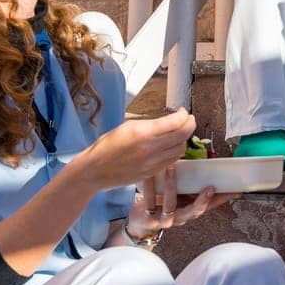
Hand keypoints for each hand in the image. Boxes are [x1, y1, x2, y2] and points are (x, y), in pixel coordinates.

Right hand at [73, 109, 195, 191]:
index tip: (183, 112)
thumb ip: (150, 124)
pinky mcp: (151, 173)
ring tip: (180, 132)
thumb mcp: (127, 126)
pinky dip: (175, 151)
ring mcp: (152, 163)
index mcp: (143, 133)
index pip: (175, 122)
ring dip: (183, 139)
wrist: (94, 171)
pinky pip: (171, 161)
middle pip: (182, 135)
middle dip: (189, 124)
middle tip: (188, 119)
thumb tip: (168, 120)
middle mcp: (150, 149)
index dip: (184, 115)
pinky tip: (171, 145)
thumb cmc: (106, 146)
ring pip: (180, 149)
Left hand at [127, 174, 238, 241]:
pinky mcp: (149, 218)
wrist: (139, 224)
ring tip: (172, 167)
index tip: (234, 191)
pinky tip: (150, 175)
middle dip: (203, 200)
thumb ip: (190, 186)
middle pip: (194, 211)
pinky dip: (150, 187)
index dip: (222, 199)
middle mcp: (179, 218)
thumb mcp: (179, 198)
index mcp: (189, 211)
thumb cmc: (162, 206)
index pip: (210, 206)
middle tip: (211, 187)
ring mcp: (164, 220)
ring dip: (172, 185)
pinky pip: (150, 201)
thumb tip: (204, 165)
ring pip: (170, 204)